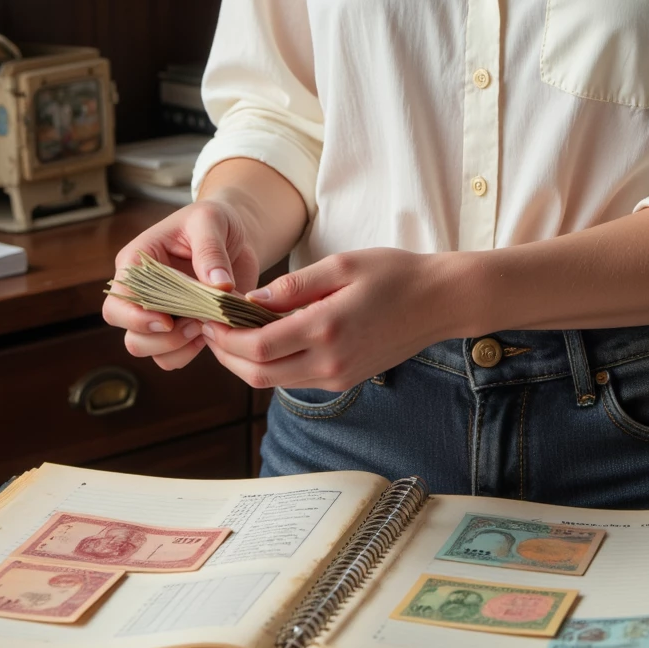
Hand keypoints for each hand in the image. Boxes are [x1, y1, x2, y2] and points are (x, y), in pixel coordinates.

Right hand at [102, 198, 260, 372]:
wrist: (236, 232)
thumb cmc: (213, 219)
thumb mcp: (210, 221)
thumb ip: (210, 251)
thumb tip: (220, 286)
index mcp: (136, 263)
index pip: (118, 300)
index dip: (136, 317)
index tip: (168, 321)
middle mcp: (142, 292)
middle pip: (130, 334)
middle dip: (161, 338)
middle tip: (196, 322)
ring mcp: (160, 313)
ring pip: (148, 350)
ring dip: (177, 347)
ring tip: (206, 326)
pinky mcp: (182, 327)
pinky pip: (172, 356)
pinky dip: (190, 352)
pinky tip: (211, 332)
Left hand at [199, 247, 455, 391]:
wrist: (439, 301)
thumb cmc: (395, 274)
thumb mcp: (342, 265)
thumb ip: (295, 285)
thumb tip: (251, 299)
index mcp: (327, 328)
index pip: (259, 346)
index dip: (226, 337)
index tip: (209, 319)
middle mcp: (330, 362)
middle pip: (258, 374)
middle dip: (226, 354)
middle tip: (210, 329)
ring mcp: (338, 376)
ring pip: (274, 382)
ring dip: (246, 363)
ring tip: (231, 333)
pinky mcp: (344, 380)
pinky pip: (295, 380)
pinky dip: (272, 365)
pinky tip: (266, 339)